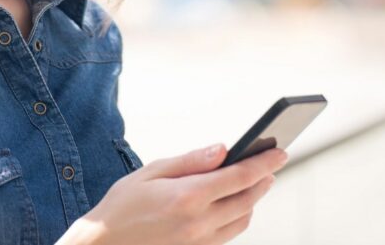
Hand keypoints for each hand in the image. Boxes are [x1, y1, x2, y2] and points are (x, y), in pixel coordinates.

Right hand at [62, 143, 288, 244]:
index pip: (238, 177)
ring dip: (253, 199)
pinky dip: (239, 216)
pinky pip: (230, 233)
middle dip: (264, 179)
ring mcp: (200, 241)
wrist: (105, 244)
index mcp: (188, 196)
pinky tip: (235, 203)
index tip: (280, 151)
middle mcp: (199, 222)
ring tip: (255, 180)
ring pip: (243, 219)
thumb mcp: (151, 171)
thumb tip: (223, 149)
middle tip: (272, 162)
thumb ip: (190, 161)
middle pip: (247, 199)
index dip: (263, 163)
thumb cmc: (123, 203)